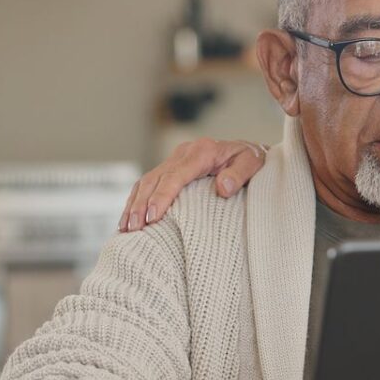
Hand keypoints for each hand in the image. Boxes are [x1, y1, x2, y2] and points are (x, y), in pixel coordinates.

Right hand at [120, 138, 266, 230]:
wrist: (251, 151)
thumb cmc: (253, 160)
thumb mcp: (254, 163)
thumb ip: (239, 174)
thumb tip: (223, 188)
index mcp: (202, 151)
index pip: (175, 175)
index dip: (161, 197)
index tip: (151, 217)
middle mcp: (184, 153)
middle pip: (155, 179)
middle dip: (141, 205)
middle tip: (133, 229)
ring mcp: (175, 159)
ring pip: (147, 181)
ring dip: (134, 204)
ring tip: (126, 228)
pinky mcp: (171, 167)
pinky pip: (149, 183)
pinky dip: (137, 200)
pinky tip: (129, 218)